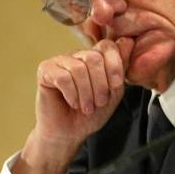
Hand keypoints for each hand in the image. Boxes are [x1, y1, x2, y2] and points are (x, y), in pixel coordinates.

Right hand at [12, 37, 133, 173]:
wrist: (70, 133)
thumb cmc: (93, 113)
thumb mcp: (114, 92)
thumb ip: (121, 68)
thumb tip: (128, 41)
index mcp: (96, 57)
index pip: (108, 46)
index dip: (115, 65)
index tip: (117, 85)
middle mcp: (78, 55)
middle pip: (94, 57)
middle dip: (101, 84)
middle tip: (100, 102)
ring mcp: (61, 60)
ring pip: (79, 68)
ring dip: (87, 92)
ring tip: (87, 107)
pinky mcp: (45, 70)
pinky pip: (62, 77)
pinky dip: (72, 94)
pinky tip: (73, 103)